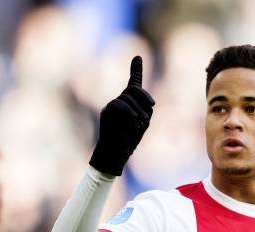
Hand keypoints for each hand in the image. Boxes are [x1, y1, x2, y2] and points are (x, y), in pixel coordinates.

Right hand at [89, 56, 154, 175]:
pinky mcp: (106, 111)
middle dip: (144, 98)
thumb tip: (145, 102)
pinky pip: (118, 104)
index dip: (136, 70)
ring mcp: (112, 105)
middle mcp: (120, 101)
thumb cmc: (130, 139)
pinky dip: (128, 111)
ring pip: (127, 97)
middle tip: (148, 112)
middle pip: (133, 89)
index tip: (138, 57)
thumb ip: (145, 108)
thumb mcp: (143, 122)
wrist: (115, 151)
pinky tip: (133, 119)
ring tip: (139, 122)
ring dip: (137, 109)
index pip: (133, 83)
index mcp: (130, 103)